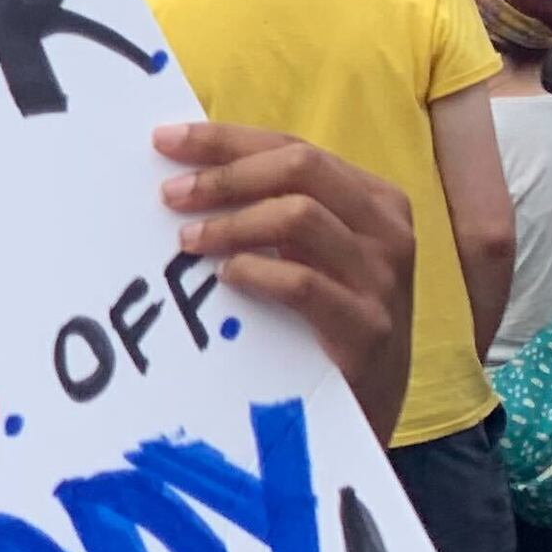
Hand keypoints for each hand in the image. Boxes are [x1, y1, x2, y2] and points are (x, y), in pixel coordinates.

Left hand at [153, 122, 416, 439]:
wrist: (368, 411)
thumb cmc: (325, 325)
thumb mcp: (311, 257)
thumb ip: (271, 213)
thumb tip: (188, 174)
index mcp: (373, 200)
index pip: (293, 148)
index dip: (226, 140)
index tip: (165, 141)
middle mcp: (386, 230)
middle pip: (300, 166)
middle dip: (225, 173)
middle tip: (170, 194)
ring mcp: (383, 278)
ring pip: (300, 216)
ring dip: (232, 223)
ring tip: (188, 240)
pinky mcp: (368, 327)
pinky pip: (304, 283)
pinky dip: (256, 272)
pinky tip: (225, 278)